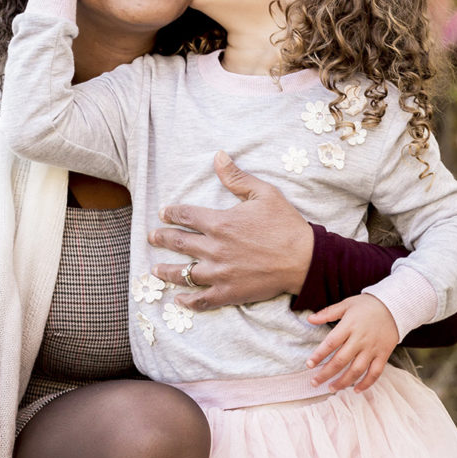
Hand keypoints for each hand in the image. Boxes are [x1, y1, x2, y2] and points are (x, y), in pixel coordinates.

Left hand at [148, 151, 313, 310]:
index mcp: (220, 223)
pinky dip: (188, 300)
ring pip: (184, 273)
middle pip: (179, 242)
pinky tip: (179, 299)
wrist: (305, 259)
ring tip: (155, 270)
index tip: (164, 213)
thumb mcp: (263, 193)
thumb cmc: (285, 224)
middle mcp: (214, 248)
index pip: (186, 216)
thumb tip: (218, 156)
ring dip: (167, 271)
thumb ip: (236, 177)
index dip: (172, 213)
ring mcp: (220, 273)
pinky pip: (202, 299)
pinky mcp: (229, 292)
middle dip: (162, 238)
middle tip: (151, 237)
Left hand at [306, 294, 397, 392]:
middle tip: (315, 382)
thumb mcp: (346, 304)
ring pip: (356, 370)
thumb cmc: (367, 305)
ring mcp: (372, 348)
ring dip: (343, 382)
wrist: (394, 306)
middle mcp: (360, 339)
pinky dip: (366, 384)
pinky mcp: (383, 355)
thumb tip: (309, 319)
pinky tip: (356, 390)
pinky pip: (375, 373)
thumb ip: (327, 313)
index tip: (309, 365)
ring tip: (332, 388)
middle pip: (341, 360)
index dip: (319, 355)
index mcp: (349, 326)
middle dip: (326, 373)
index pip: (331, 343)